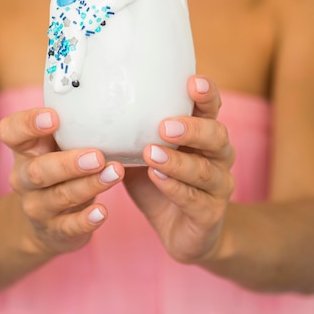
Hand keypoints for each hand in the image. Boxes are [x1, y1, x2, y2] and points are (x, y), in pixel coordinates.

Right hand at [0, 107, 124, 256]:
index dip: (28, 124)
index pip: (11, 132)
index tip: (54, 117)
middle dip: (68, 163)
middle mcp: (25, 178)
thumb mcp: (58, 143)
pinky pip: (69, 227)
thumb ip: (73, 119)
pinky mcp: (56, 231)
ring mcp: (37, 207)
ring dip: (88, 186)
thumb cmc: (60, 164)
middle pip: (38, 171)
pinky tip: (103, 212)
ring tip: (115, 173)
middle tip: (97, 155)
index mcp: (25, 148)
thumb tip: (109, 78)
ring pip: (59, 197)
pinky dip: (86, 220)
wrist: (46, 221)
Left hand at [123, 76, 234, 263]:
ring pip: (204, 169)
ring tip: (151, 153)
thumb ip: (132, 132)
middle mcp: (218, 156)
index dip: (206, 94)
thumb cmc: (161, 183)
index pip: (211, 108)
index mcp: (204, 134)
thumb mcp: (144, 154)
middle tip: (165, 125)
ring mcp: (218, 186)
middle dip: (192, 128)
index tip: (193, 82)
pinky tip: (156, 178)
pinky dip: (174, 187)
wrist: (181, 232)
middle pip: (217, 135)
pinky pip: (194, 199)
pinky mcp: (210, 213)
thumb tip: (95, 104)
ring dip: (177, 161)